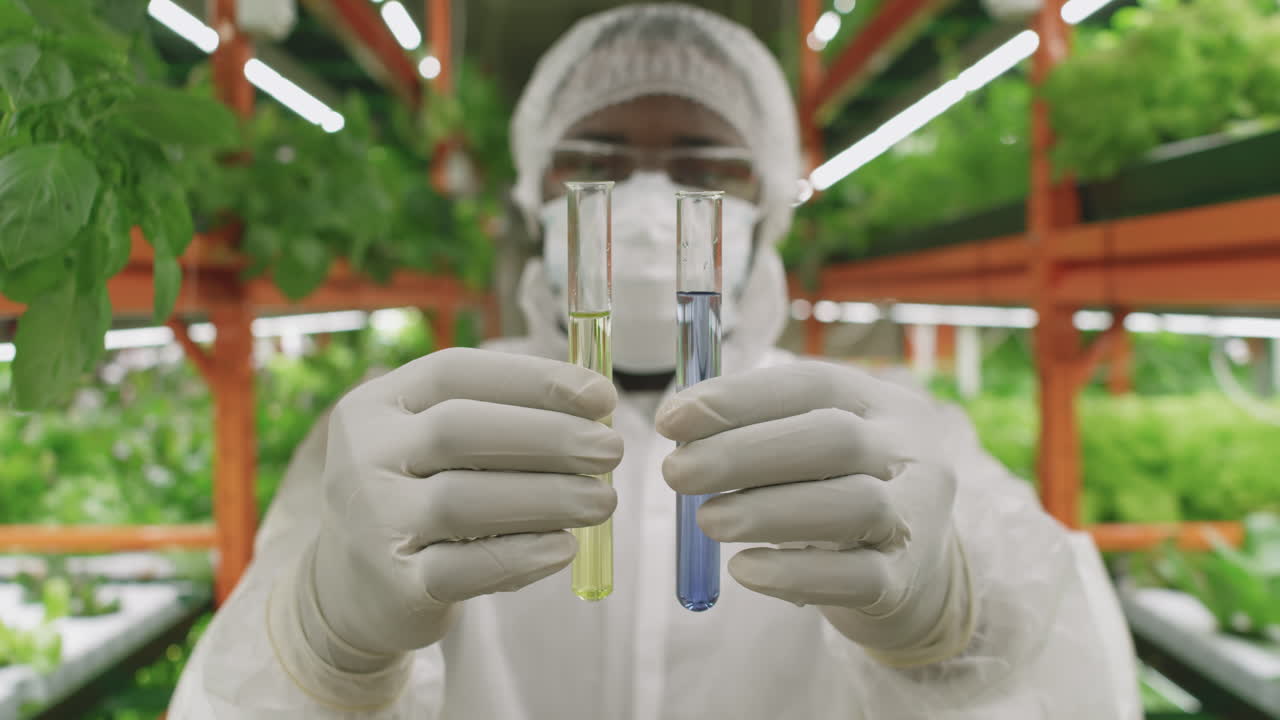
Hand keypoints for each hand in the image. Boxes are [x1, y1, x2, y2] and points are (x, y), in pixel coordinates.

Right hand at [308, 348, 621, 659]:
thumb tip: (595, 405)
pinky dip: (523, 556)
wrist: (353, 590)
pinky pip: (466, 567)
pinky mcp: (394, 585)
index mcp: (376, 405)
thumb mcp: (433, 445)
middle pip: (460, 431)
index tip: (601, 396)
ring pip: (464, 499)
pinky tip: (564, 547)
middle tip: (611, 450)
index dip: (534, 380)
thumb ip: (498, 417)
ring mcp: (373, 522)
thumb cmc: (419, 497)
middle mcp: (364, 456)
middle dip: (549, 437)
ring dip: (548, 497)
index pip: (455, 373)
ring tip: (603, 501)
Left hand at [657, 361, 972, 666]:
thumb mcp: (815, 447)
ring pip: (854, 505)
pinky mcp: (905, 581)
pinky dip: (795, 573)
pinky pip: (858, 577)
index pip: (812, 385)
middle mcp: (908, 452)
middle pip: (835, 438)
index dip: (739, 398)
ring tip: (706, 521)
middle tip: (677, 472)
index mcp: (880, 404)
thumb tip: (677, 422)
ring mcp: (915, 517)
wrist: (919, 575)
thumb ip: (759, 429)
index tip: (671, 419)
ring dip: (768, 511)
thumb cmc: (841, 493)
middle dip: (745, 453)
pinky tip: (744, 570)